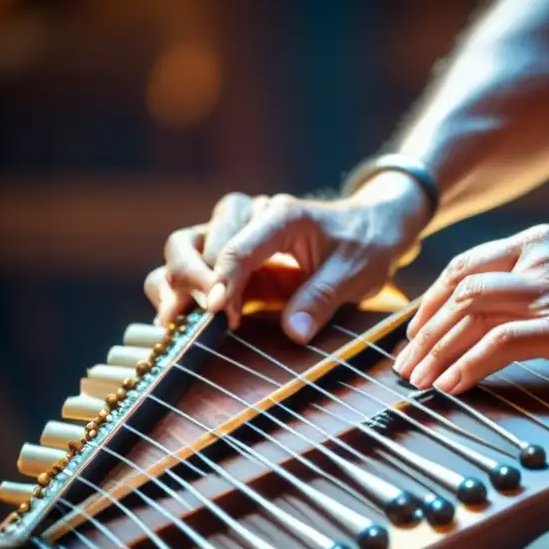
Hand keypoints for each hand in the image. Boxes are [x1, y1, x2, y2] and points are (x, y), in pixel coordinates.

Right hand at [144, 172, 429, 342]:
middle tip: (204, 316)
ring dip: (175, 284)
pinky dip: (178, 292)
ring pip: (182, 249)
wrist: (373, 229)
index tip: (218, 309)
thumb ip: (322, 299)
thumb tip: (293, 333)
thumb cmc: (366, 245)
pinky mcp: (231, 258)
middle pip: (193, 239)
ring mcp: (235, 236)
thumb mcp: (356, 273)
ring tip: (178, 321)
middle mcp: (249, 217)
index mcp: (282, 215)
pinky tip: (180, 322)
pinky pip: (191, 270)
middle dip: (190, 278)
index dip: (223, 277)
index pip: (238, 244)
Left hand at [393, 224, 548, 394]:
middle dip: (423, 329)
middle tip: (406, 362)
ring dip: (436, 349)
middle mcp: (536, 260)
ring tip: (418, 379)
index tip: (417, 328)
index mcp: (539, 241)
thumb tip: (511, 295)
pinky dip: (467, 365)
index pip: (465, 266)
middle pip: (456, 289)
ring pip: (468, 314)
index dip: (431, 299)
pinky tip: (452, 386)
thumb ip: (545, 271)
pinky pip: (497, 344)